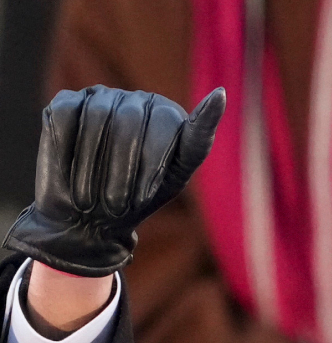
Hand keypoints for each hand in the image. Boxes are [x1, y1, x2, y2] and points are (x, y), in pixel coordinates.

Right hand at [3, 85, 225, 276]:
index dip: (153, 162)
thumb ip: (198, 138)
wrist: (90, 217)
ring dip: (94, 164)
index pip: (165, 124)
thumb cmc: (140, 197)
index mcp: (167, 113)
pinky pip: (68, 114)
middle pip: (130, 120)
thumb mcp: (177, 173)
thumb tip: (221, 93)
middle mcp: (135, 99)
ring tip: (94, 200)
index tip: (146, 195)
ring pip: (97, 116)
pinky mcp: (66, 101)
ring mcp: (100, 97)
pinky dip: (68, 148)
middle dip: (123, 168)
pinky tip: (70, 172)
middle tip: (119, 205)